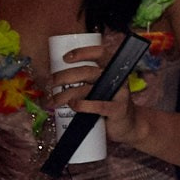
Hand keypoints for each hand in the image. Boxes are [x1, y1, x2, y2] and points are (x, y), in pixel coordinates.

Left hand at [53, 34, 148, 149]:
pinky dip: (84, 105)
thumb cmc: (108, 104)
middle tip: (50, 82)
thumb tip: (54, 77)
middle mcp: (116, 79)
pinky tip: (73, 105)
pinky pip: (99, 105)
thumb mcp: (100, 89)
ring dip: (65, 95)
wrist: (128, 126)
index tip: (65, 58)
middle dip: (64, 76)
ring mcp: (118, 94)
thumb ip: (85, 82)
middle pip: (87, 72)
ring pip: (87, 90)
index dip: (83, 53)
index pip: (100, 54)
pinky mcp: (118, 110)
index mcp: (112, 70)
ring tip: (52, 101)